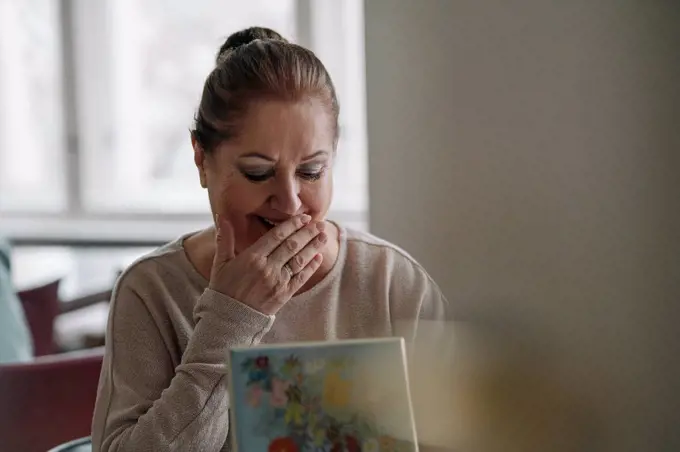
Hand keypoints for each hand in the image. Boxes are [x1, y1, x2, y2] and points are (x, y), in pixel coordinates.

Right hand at [208, 214, 326, 314]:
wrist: (229, 319)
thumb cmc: (223, 289)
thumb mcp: (220, 263)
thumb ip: (224, 239)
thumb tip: (222, 217)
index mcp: (252, 257)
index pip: (277, 236)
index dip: (293, 224)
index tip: (304, 217)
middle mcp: (267, 268)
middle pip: (292, 245)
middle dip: (308, 232)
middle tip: (320, 223)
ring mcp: (277, 282)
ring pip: (300, 260)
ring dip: (313, 247)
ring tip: (324, 236)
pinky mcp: (284, 295)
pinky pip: (301, 278)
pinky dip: (311, 267)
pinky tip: (319, 257)